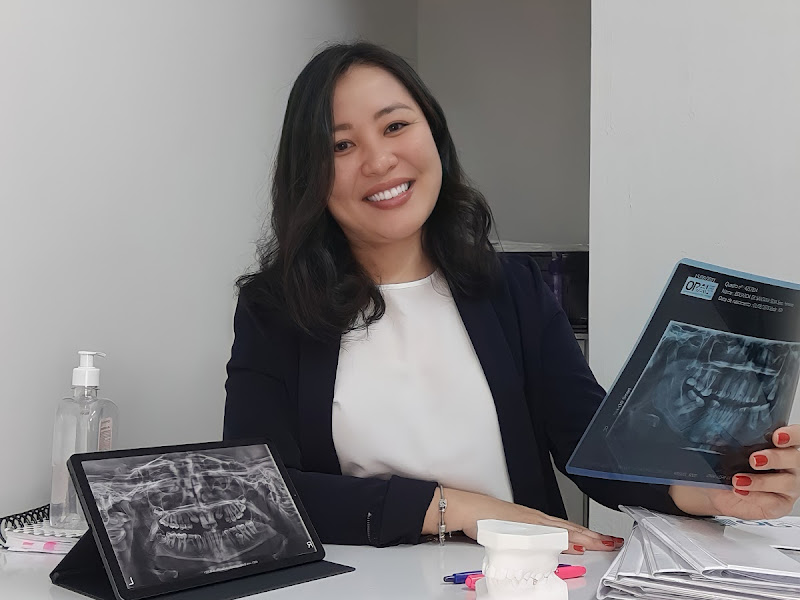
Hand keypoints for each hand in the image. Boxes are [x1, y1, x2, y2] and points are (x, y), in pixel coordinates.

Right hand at [423, 487, 622, 553]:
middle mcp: (535, 519)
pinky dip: (561, 539)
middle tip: (611, 541)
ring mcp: (529, 522)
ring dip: (582, 536)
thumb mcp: (511, 530)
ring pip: (562, 530)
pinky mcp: (521, 526)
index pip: (567, 528)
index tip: (603, 539)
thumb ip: (529, 539)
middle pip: (569, 528)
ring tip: (600, 543)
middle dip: (591, 536)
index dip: (586, 534)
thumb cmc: (484, 518)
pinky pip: (547, 534)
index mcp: (535, 520)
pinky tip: (572, 545)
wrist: (466, 508)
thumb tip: (544, 549)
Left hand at [670, 425, 799, 519]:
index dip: (793, 435)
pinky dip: (756, 496)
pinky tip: (741, 490)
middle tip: (754, 459)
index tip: (776, 436)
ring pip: (789, 483)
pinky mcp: (780, 504)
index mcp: (781, 446)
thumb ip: (731, 440)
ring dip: (763, 481)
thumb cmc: (728, 466)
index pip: (797, 437)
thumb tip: (716, 431)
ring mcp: (788, 487)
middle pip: (796, 459)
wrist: (716, 490)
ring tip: (740, 479)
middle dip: (777, 458)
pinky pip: (774, 502)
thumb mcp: (727, 449)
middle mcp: (789, 466)